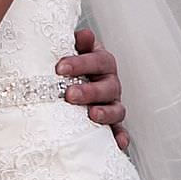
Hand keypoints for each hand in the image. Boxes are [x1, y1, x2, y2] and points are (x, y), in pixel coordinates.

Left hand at [59, 26, 127, 151]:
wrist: (68, 83)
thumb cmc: (67, 66)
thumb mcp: (69, 49)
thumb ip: (75, 41)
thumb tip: (85, 35)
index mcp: (101, 63)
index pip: (98, 59)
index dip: (81, 63)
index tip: (60, 67)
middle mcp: (110, 83)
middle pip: (108, 86)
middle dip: (90, 90)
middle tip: (69, 94)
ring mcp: (112, 104)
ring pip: (116, 109)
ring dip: (105, 113)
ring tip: (92, 115)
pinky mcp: (111, 125)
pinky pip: (118, 132)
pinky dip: (120, 137)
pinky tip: (119, 144)